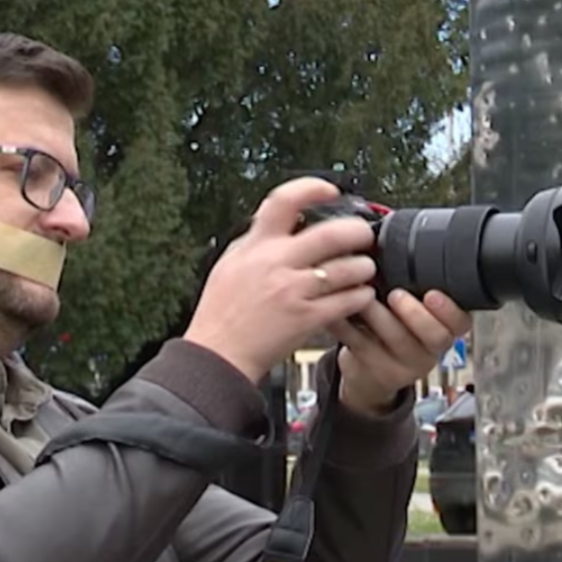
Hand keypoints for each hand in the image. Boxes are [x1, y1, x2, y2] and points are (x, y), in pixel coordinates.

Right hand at [183, 177, 378, 382]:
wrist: (218, 353)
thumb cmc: (220, 313)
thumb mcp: (230, 264)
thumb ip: (256, 240)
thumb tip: (281, 221)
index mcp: (256, 246)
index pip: (285, 201)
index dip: (313, 188)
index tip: (330, 191)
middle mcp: (276, 264)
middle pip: (332, 234)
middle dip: (358, 232)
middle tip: (363, 236)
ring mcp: (293, 291)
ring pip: (348, 268)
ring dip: (364, 266)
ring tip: (364, 269)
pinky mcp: (306, 319)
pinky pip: (348, 301)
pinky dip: (361, 296)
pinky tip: (359, 295)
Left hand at [327, 289, 471, 415]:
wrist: (368, 373)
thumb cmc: (391, 330)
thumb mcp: (409, 311)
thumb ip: (411, 287)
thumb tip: (386, 247)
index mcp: (443, 328)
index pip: (460, 321)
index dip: (449, 309)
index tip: (432, 294)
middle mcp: (428, 349)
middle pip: (434, 336)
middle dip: (415, 313)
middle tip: (396, 294)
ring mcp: (402, 363)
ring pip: (396, 340)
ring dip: (377, 315)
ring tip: (363, 297)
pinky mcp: (373, 368)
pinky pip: (360, 344)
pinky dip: (346, 325)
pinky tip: (337, 311)